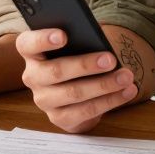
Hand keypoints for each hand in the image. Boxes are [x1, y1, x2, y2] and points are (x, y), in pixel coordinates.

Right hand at [17, 29, 135, 133]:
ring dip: (104, 85)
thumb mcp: (74, 45)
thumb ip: (79, 40)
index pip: (27, 44)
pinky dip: (110, 100)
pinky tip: (126, 91)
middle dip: (85, 65)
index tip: (63, 35)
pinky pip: (86, 111)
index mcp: (31, 52)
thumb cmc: (76, 57)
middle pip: (55, 71)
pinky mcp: (59, 118)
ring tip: (126, 77)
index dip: (43, 39)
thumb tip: (99, 44)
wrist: (78, 89)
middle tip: (110, 60)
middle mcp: (32, 76)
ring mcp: (43, 100)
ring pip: (73, 93)